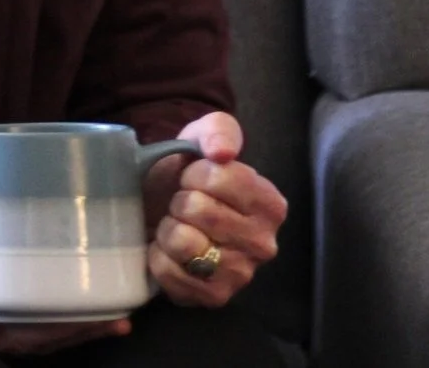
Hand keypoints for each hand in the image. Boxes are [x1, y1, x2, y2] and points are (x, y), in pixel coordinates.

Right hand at [0, 220, 132, 355]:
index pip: (29, 343)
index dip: (66, 336)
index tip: (102, 323)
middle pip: (43, 335)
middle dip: (82, 328)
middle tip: (124, 314)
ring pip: (38, 319)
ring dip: (73, 314)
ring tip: (112, 301)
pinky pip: (23, 296)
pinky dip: (49, 292)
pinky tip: (69, 278)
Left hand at [145, 112, 287, 307]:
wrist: (159, 206)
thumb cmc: (185, 173)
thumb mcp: (201, 137)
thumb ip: (218, 131)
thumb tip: (222, 151)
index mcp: (270, 203)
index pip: (219, 176)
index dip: (192, 172)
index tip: (191, 177)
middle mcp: (264, 244)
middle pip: (199, 209)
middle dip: (179, 200)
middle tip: (182, 203)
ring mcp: (240, 275)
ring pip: (184, 242)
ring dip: (168, 228)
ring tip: (176, 225)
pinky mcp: (212, 298)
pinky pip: (169, 272)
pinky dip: (159, 256)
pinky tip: (169, 251)